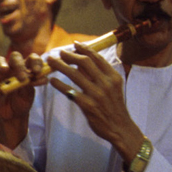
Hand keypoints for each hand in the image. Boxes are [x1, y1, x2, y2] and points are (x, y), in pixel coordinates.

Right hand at [0, 51, 45, 147]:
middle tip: (22, 78)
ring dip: (1, 64)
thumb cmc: (22, 102)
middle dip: (19, 65)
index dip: (35, 62)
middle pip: (15, 57)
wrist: (12, 115)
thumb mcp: (28, 94)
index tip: (37, 72)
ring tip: (3, 70)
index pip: (32, 59)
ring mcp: (1, 73)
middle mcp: (14, 67)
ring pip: (0, 61)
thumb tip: (40, 76)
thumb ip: (30, 84)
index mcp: (26, 69)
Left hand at [45, 42, 144, 161]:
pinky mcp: (87, 105)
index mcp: (113, 76)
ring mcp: (96, 94)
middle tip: (59, 52)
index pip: (97, 57)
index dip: (84, 49)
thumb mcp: (113, 87)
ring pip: (74, 74)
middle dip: (70, 55)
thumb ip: (100, 75)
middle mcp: (106, 83)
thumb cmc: (114, 106)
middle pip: (84, 62)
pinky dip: (59, 85)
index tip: (74, 44)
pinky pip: (69, 92)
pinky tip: (52, 81)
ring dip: (60, 66)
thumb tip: (82, 62)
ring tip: (51, 62)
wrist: (120, 128)